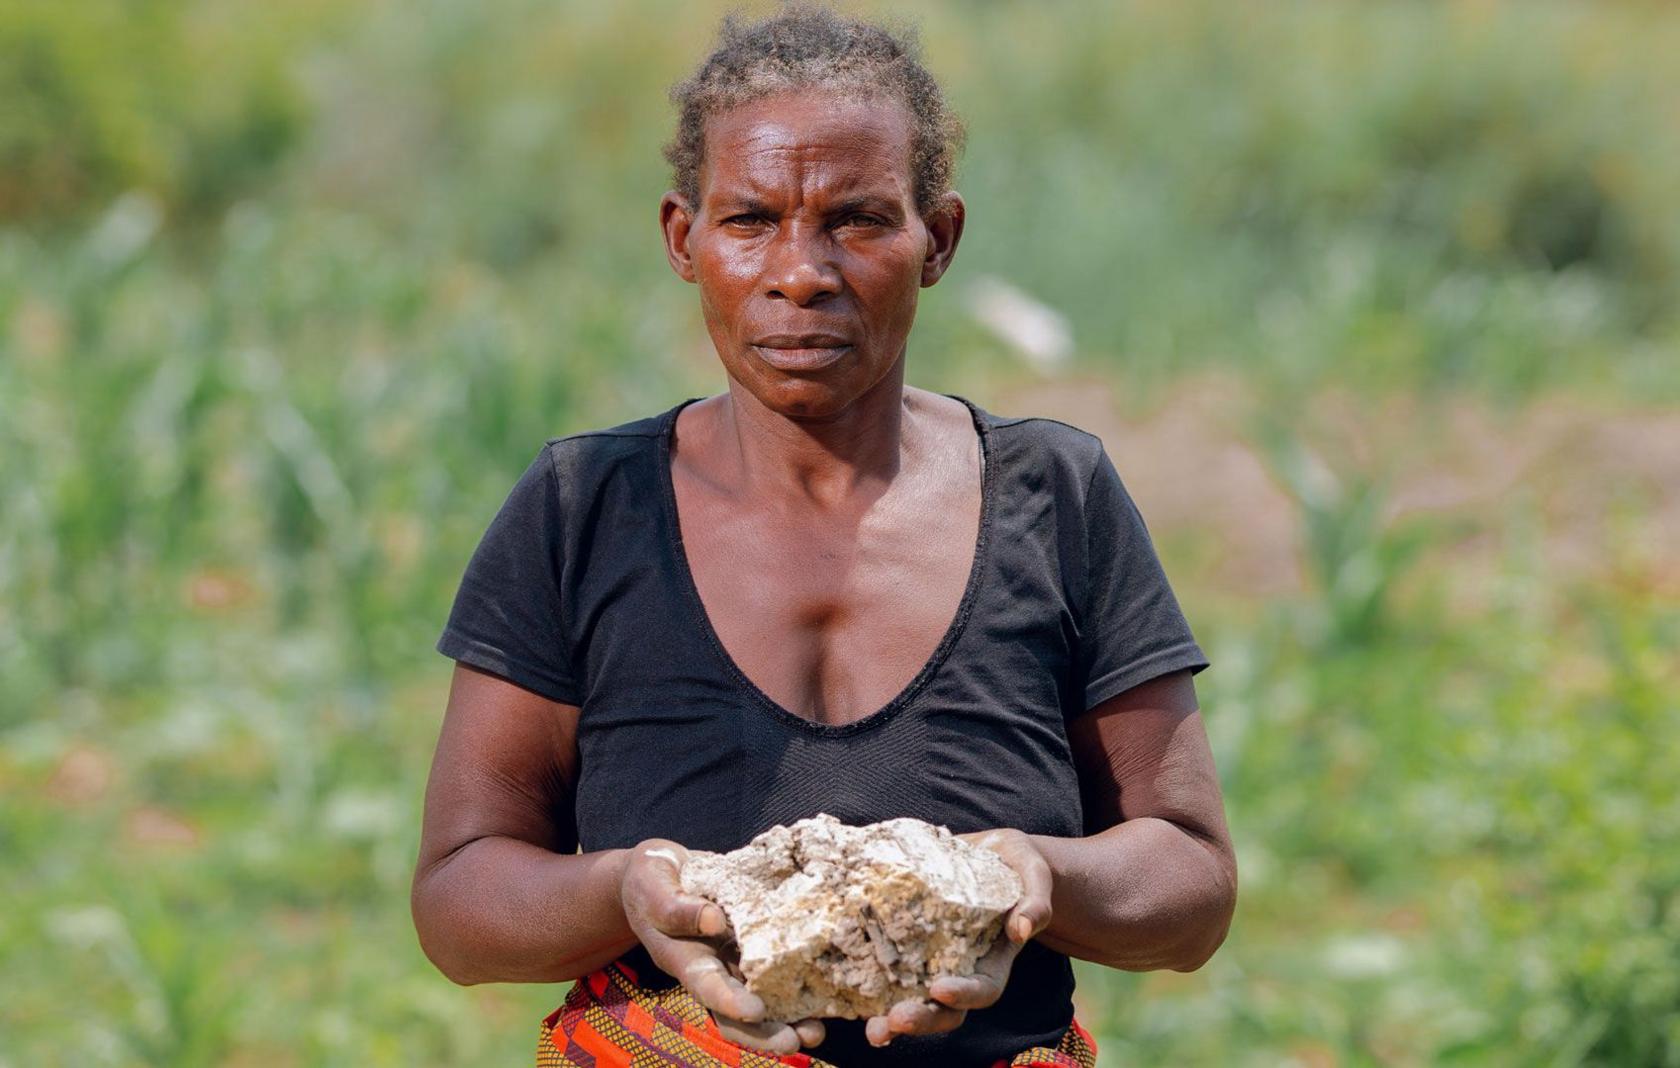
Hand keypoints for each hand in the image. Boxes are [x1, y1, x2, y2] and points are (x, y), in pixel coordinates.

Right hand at [619, 839, 825, 1053]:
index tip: (756, 1012)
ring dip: (790, 1019)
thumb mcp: (653, 887)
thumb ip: (676, 907)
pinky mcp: (755, 948)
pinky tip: (829, 992)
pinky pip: (778, 973)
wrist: (664, 874)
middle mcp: (713, 970)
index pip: (707, 987)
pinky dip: (800, 987)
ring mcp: (735, 963)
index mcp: (684, 960)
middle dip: (767, 1033)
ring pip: (762, 1001)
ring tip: (819, 1030)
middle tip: (800, 1039)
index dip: (730, 1002)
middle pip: (737, 1015)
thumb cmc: (651, 882)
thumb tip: (715, 920)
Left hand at [863, 828, 1052, 1047]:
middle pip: (944, 1010)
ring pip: (914, 1003)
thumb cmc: (1015, 865)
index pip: (982, 989)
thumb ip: (1036, 900)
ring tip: (873, 1028)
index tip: (940, 988)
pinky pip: (887, 973)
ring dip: (892, 1020)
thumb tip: (1022, 929)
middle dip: (921, 1020)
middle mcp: (961, 971)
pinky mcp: (905, 947)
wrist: (987, 852)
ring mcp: (931, 963)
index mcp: (993, 961)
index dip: (963, 994)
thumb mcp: (1033, 874)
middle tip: (895, 1020)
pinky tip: (845, 990)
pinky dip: (868, 987)